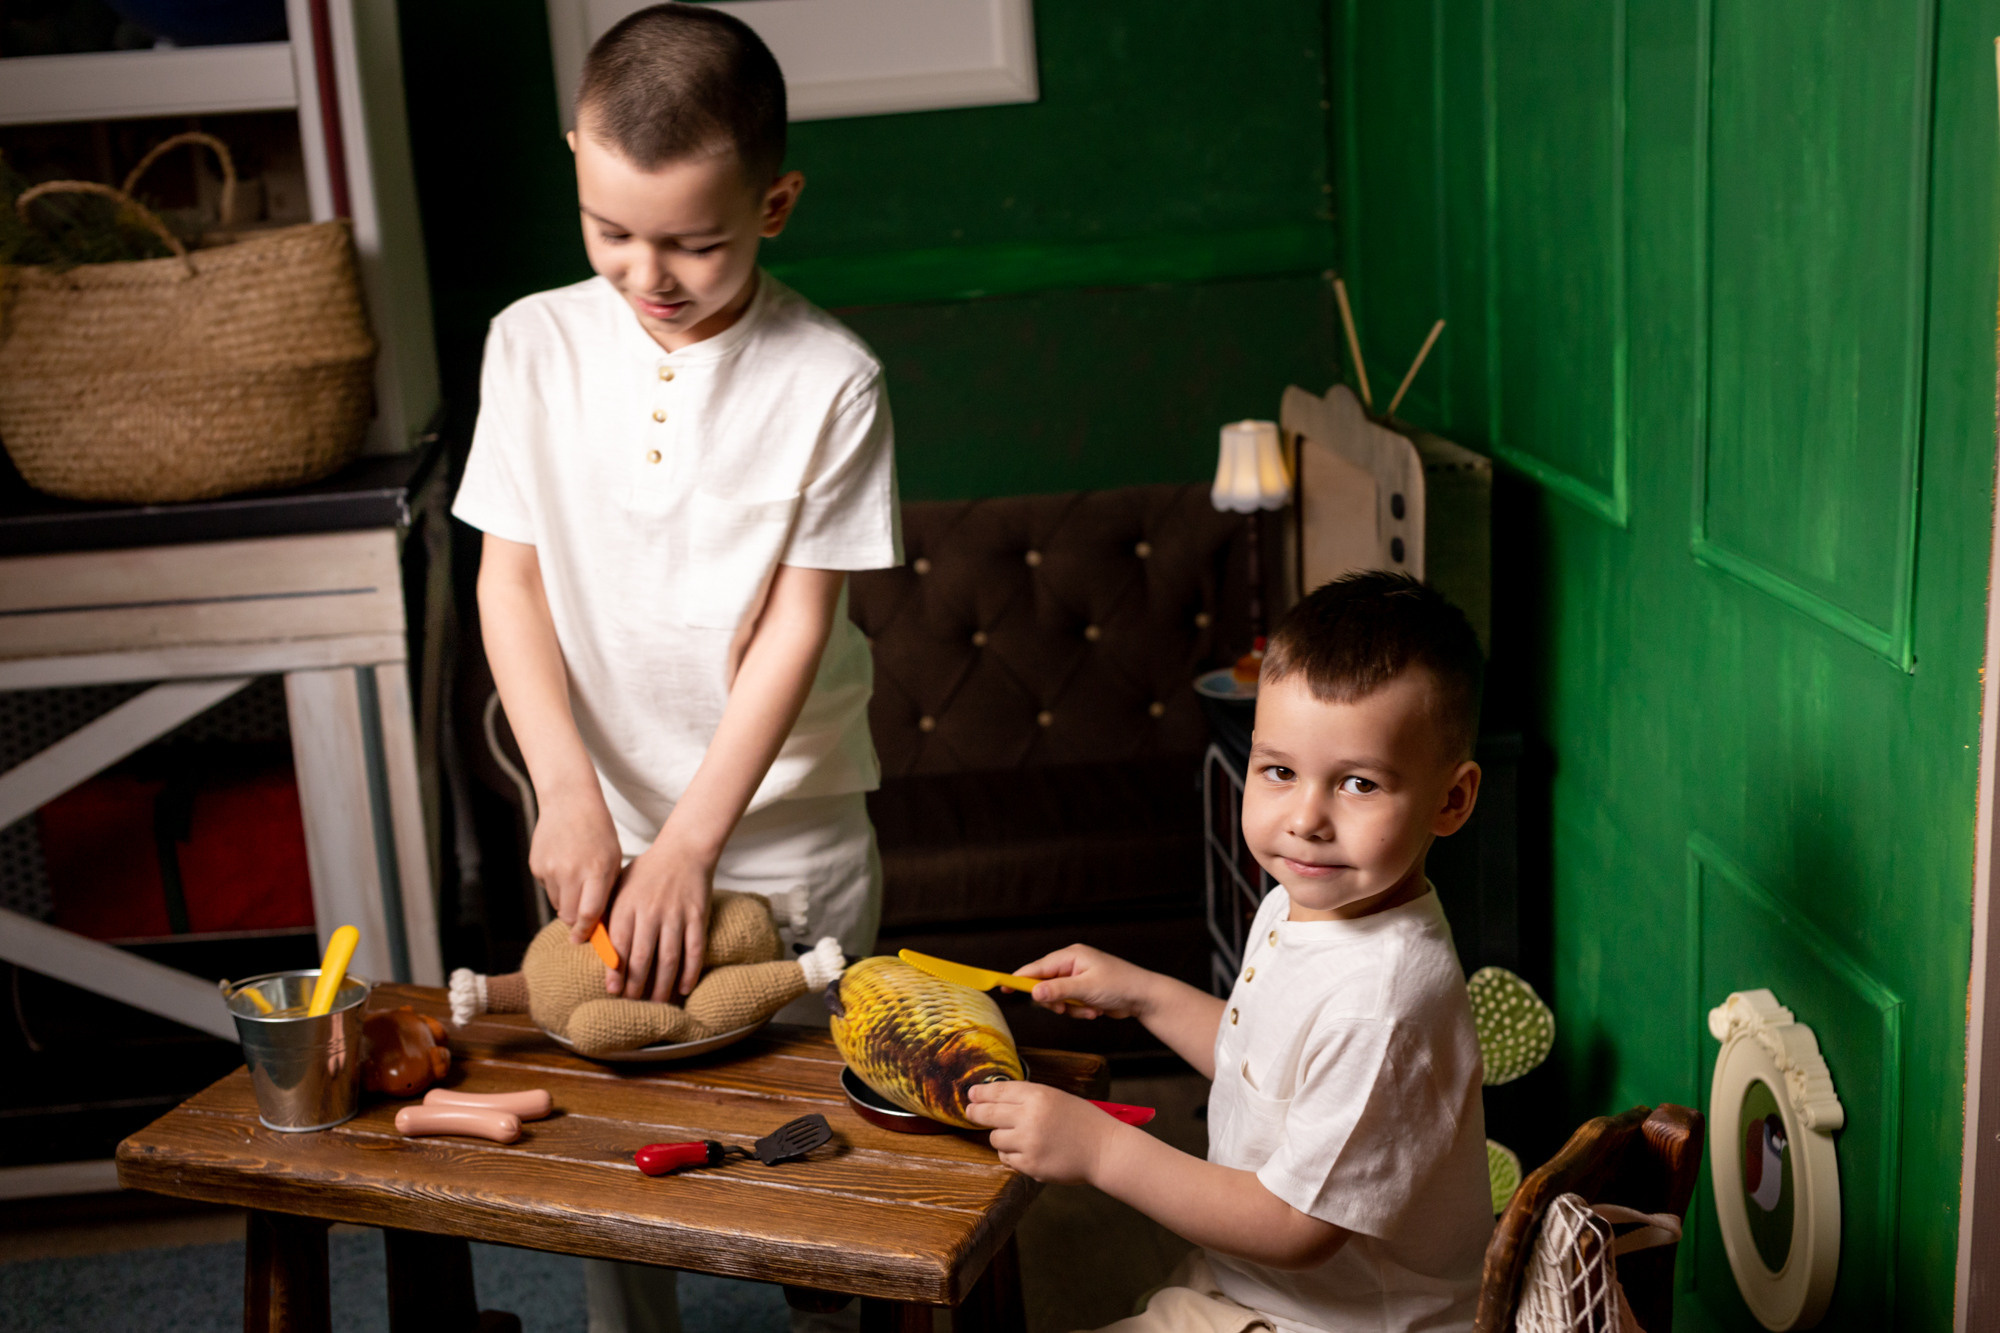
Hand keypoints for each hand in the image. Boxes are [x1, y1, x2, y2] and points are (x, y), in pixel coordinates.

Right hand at [528, 789, 622, 937]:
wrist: (570, 802)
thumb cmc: (598, 833)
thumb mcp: (612, 860)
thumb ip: (606, 891)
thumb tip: (600, 924)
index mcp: (596, 870)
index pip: (590, 913)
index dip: (587, 931)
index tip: (585, 939)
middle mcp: (571, 871)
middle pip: (568, 916)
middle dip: (575, 922)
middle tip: (582, 919)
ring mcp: (551, 869)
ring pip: (557, 904)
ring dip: (566, 901)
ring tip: (576, 880)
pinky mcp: (536, 866)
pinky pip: (547, 889)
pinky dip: (555, 886)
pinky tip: (563, 865)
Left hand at [603, 837, 713, 1000]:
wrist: (684, 849)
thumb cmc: (646, 871)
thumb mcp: (618, 885)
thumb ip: (605, 912)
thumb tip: (582, 940)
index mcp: (627, 904)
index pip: (619, 943)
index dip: (615, 970)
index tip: (612, 990)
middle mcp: (651, 911)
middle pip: (642, 955)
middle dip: (636, 984)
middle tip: (632, 1002)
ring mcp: (676, 914)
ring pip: (669, 957)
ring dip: (662, 985)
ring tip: (657, 1003)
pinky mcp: (697, 916)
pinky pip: (695, 949)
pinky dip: (690, 971)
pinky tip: (684, 988)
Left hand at [964, 1082, 1118, 1183]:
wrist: (1104, 1149)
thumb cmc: (1083, 1122)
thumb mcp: (1056, 1098)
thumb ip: (1027, 1098)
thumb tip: (993, 1100)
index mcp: (1038, 1095)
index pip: (998, 1091)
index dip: (981, 1093)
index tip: (971, 1094)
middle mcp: (1030, 1117)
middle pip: (988, 1114)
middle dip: (976, 1113)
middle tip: (970, 1112)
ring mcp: (1028, 1142)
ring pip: (995, 1138)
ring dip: (1001, 1137)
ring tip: (1019, 1136)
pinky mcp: (1030, 1164)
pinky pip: (1007, 1158)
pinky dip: (1012, 1155)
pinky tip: (1027, 1150)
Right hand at [1015, 945, 1154, 1019]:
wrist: (1144, 997)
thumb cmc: (1120, 985)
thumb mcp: (1086, 988)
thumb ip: (1058, 990)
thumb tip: (1033, 993)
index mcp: (1070, 956)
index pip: (1037, 968)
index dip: (1019, 979)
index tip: (1002, 987)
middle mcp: (1071, 965)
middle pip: (1044, 985)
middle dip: (1055, 1001)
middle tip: (1064, 1008)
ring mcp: (1077, 978)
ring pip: (1057, 999)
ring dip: (1070, 1009)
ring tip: (1089, 1009)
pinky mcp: (1083, 991)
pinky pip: (1069, 1005)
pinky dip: (1079, 1011)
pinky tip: (1095, 1011)